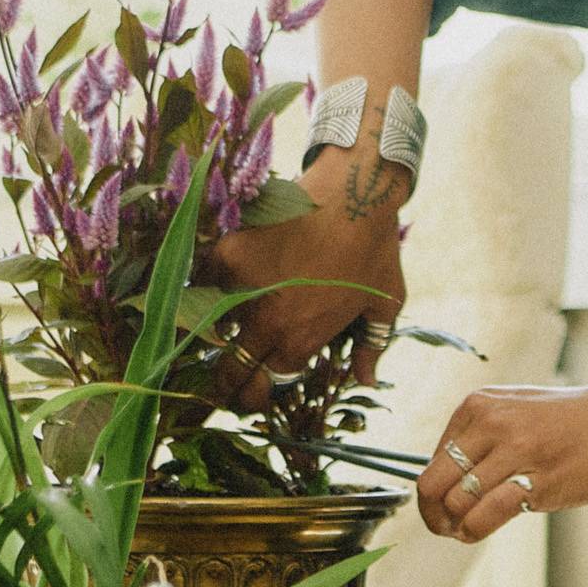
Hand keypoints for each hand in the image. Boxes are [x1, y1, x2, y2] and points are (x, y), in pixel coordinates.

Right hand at [202, 150, 407, 410]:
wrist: (354, 192)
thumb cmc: (374, 248)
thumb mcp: (384, 304)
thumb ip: (371, 347)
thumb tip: (366, 381)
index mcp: (301, 340)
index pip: (264, 384)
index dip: (257, 394)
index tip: (254, 394)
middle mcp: (266, 321)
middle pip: (230, 372)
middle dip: (226, 389)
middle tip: (222, 390)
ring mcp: (242, 288)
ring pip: (210, 329)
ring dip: (213, 337)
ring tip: (214, 340)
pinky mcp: (228, 254)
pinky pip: (203, 285)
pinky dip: (206, 291)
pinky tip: (212, 294)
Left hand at [417, 386, 587, 542]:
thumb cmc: (573, 425)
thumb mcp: (518, 409)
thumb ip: (479, 434)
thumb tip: (439, 478)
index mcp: (479, 404)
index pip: (431, 458)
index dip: (434, 490)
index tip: (447, 505)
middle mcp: (491, 423)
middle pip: (432, 483)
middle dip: (432, 514)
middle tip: (444, 527)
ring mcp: (514, 451)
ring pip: (455, 503)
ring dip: (455, 526)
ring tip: (467, 530)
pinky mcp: (537, 481)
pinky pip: (484, 515)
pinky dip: (473, 531)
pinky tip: (477, 532)